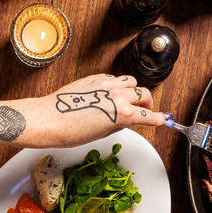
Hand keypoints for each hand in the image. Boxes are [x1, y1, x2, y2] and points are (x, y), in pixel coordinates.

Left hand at [26, 74, 167, 148]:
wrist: (49, 119)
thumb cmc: (70, 132)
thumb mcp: (101, 134)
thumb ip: (119, 124)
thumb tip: (125, 120)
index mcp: (122, 113)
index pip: (148, 115)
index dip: (158, 119)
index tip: (162, 119)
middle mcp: (117, 96)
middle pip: (143, 93)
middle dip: (147, 103)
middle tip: (143, 110)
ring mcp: (106, 84)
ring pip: (130, 81)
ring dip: (132, 90)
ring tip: (126, 99)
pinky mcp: (94, 78)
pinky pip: (113, 78)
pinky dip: (116, 85)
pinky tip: (108, 93)